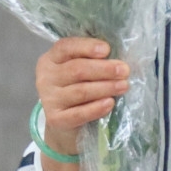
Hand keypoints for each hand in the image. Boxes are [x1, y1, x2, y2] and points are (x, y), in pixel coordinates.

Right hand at [36, 36, 129, 157]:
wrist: (65, 123)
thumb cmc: (78, 88)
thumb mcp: (81, 71)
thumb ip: (92, 61)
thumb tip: (118, 60)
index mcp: (51, 59)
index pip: (65, 47)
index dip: (86, 47)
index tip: (107, 50)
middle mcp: (46, 77)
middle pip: (76, 70)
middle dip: (104, 69)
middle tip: (124, 71)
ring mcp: (49, 99)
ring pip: (81, 91)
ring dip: (105, 88)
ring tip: (124, 86)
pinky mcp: (55, 119)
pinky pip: (79, 113)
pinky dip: (96, 108)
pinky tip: (110, 103)